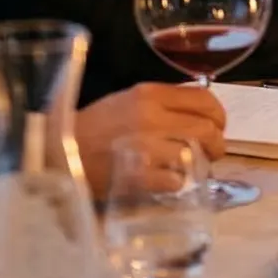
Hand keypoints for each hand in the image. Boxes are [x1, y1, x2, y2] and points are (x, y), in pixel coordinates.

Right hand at [71, 82, 226, 197]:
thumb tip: (199, 112)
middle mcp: (151, 117)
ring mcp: (145, 147)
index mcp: (150, 94)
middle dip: (216, 144)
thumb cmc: (95, 126)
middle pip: (206, 130)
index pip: (204, 99)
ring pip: (194, 156)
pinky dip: (178, 183)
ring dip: (198, 165)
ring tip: (191, 169)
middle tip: (212, 154)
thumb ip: (163, 102)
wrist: (58, 153)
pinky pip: (176, 181)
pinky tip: (168, 181)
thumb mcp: (129, 100)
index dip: (219, 115)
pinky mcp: (138, 176)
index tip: (218, 126)